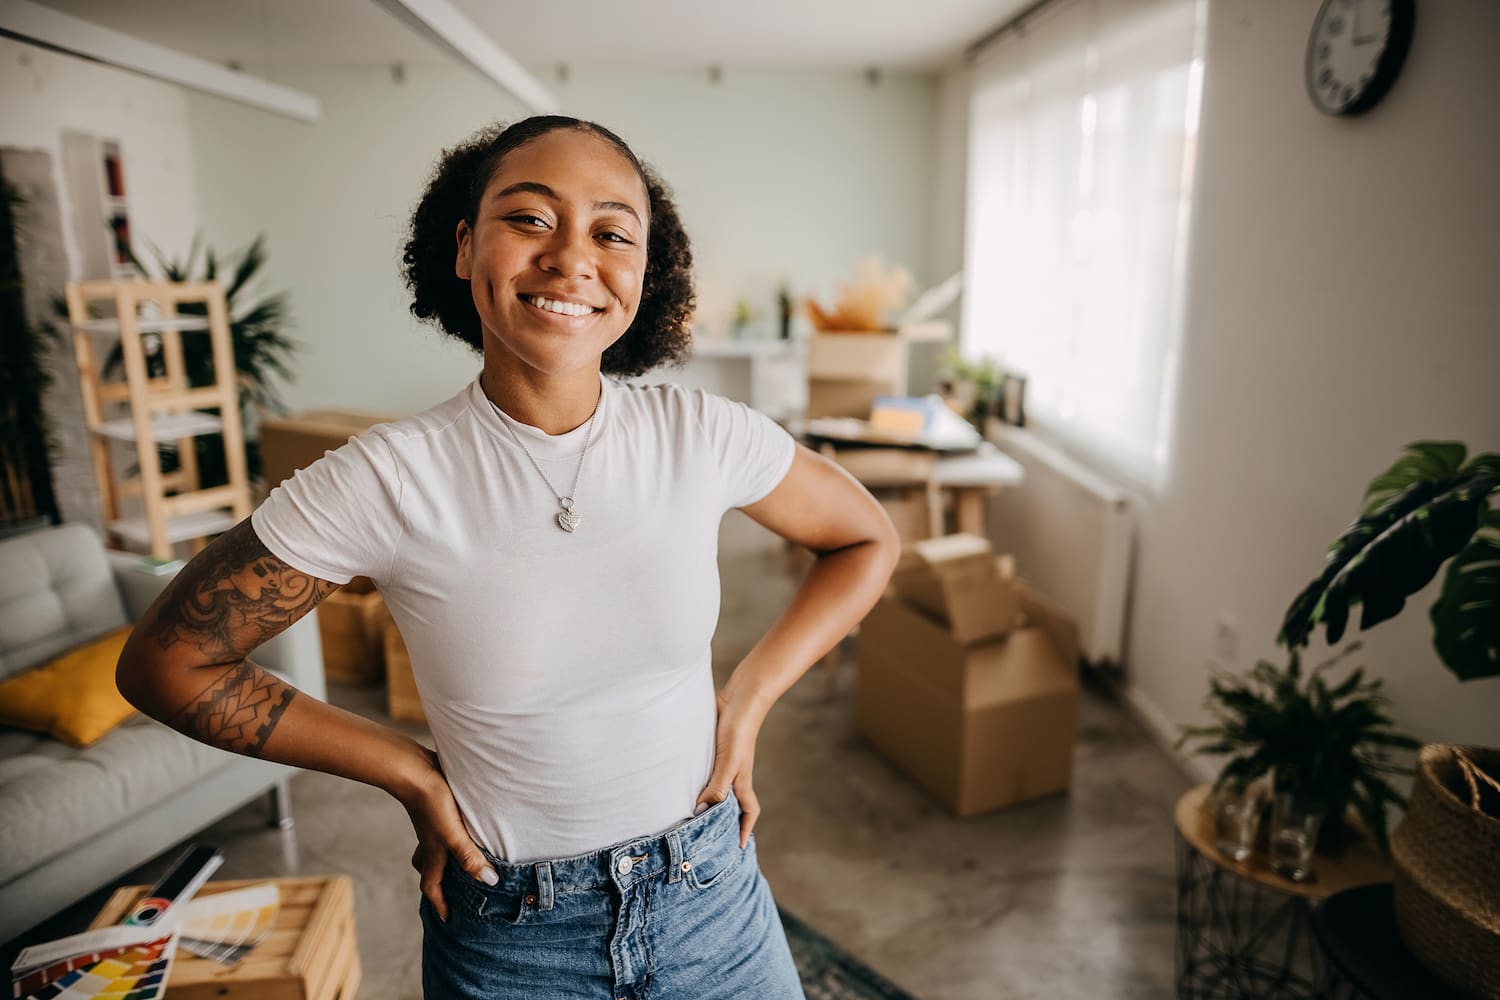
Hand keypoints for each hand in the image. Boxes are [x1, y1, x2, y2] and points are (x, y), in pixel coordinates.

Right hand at [396, 746, 496, 922]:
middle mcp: (430, 842)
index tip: (446, 919)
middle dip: (438, 883)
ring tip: (461, 860)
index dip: (439, 903)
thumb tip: (489, 881)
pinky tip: (467, 825)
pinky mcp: (436, 808)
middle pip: (429, 869)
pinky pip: (441, 829)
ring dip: (443, 858)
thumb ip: (469, 857)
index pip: (432, 885)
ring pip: (433, 848)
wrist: (413, 770)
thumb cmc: (433, 803)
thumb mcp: (454, 834)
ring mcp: (431, 825)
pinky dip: (451, 834)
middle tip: (452, 892)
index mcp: (433, 853)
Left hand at [694, 695, 766, 848]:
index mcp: (741, 781)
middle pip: (730, 803)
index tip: (737, 847)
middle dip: (723, 820)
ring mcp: (723, 762)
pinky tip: (681, 781)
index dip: (745, 829)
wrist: (739, 699)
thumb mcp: (729, 762)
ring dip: (706, 800)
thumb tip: (702, 811)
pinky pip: (705, 771)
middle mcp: (733, 774)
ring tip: (688, 813)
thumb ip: (717, 786)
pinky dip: (697, 780)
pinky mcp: (713, 749)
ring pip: (716, 787)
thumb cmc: (738, 731)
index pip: (748, 811)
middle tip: (707, 836)